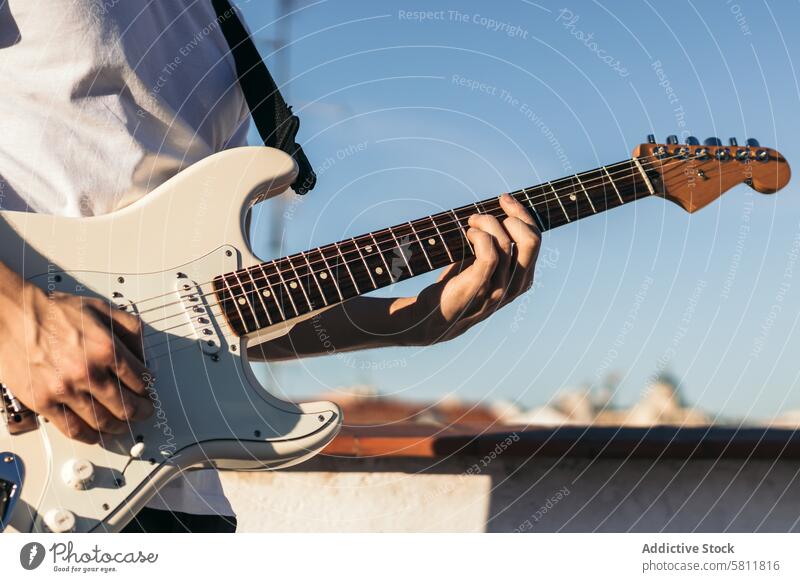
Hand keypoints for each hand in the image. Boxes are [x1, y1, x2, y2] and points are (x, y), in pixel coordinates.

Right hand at [0, 274, 153, 443]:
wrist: (12, 315)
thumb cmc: (52, 311)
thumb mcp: (102, 309)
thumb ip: (129, 329)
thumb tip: (144, 355)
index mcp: (107, 349)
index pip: (140, 380)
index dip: (148, 389)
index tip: (148, 392)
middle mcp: (88, 372)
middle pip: (126, 406)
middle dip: (140, 412)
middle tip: (144, 412)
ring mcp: (66, 390)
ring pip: (103, 421)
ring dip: (119, 427)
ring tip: (123, 425)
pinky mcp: (44, 402)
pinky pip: (73, 428)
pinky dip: (89, 436)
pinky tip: (96, 434)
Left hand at [409, 194, 540, 343]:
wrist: (432, 319)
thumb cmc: (456, 287)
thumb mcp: (483, 268)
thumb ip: (498, 249)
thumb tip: (500, 212)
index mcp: (522, 279)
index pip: (535, 239)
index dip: (523, 214)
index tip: (505, 200)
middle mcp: (514, 286)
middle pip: (531, 241)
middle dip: (515, 214)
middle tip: (494, 207)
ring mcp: (497, 289)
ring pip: (506, 243)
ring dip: (487, 223)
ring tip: (471, 223)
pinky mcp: (478, 288)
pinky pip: (490, 254)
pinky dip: (480, 236)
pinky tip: (469, 234)